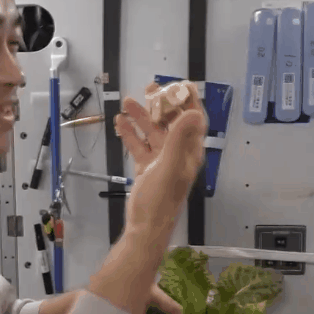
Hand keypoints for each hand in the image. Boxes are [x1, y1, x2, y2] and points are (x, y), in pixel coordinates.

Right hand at [115, 81, 206, 230]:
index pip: (193, 120)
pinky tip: (120, 123)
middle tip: (149, 88)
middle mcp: (178, 154)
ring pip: (153, 132)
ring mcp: (162, 161)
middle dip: (161, 104)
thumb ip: (180, 138)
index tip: (180, 84)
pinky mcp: (147, 169)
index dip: (189, 101)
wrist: (145, 228)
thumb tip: (192, 111)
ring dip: (142, 117)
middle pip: (172, 122)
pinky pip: (140, 146)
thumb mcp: (169, 166)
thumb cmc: (160, 200)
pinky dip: (131, 134)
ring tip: (128, 102)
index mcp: (189, 152)